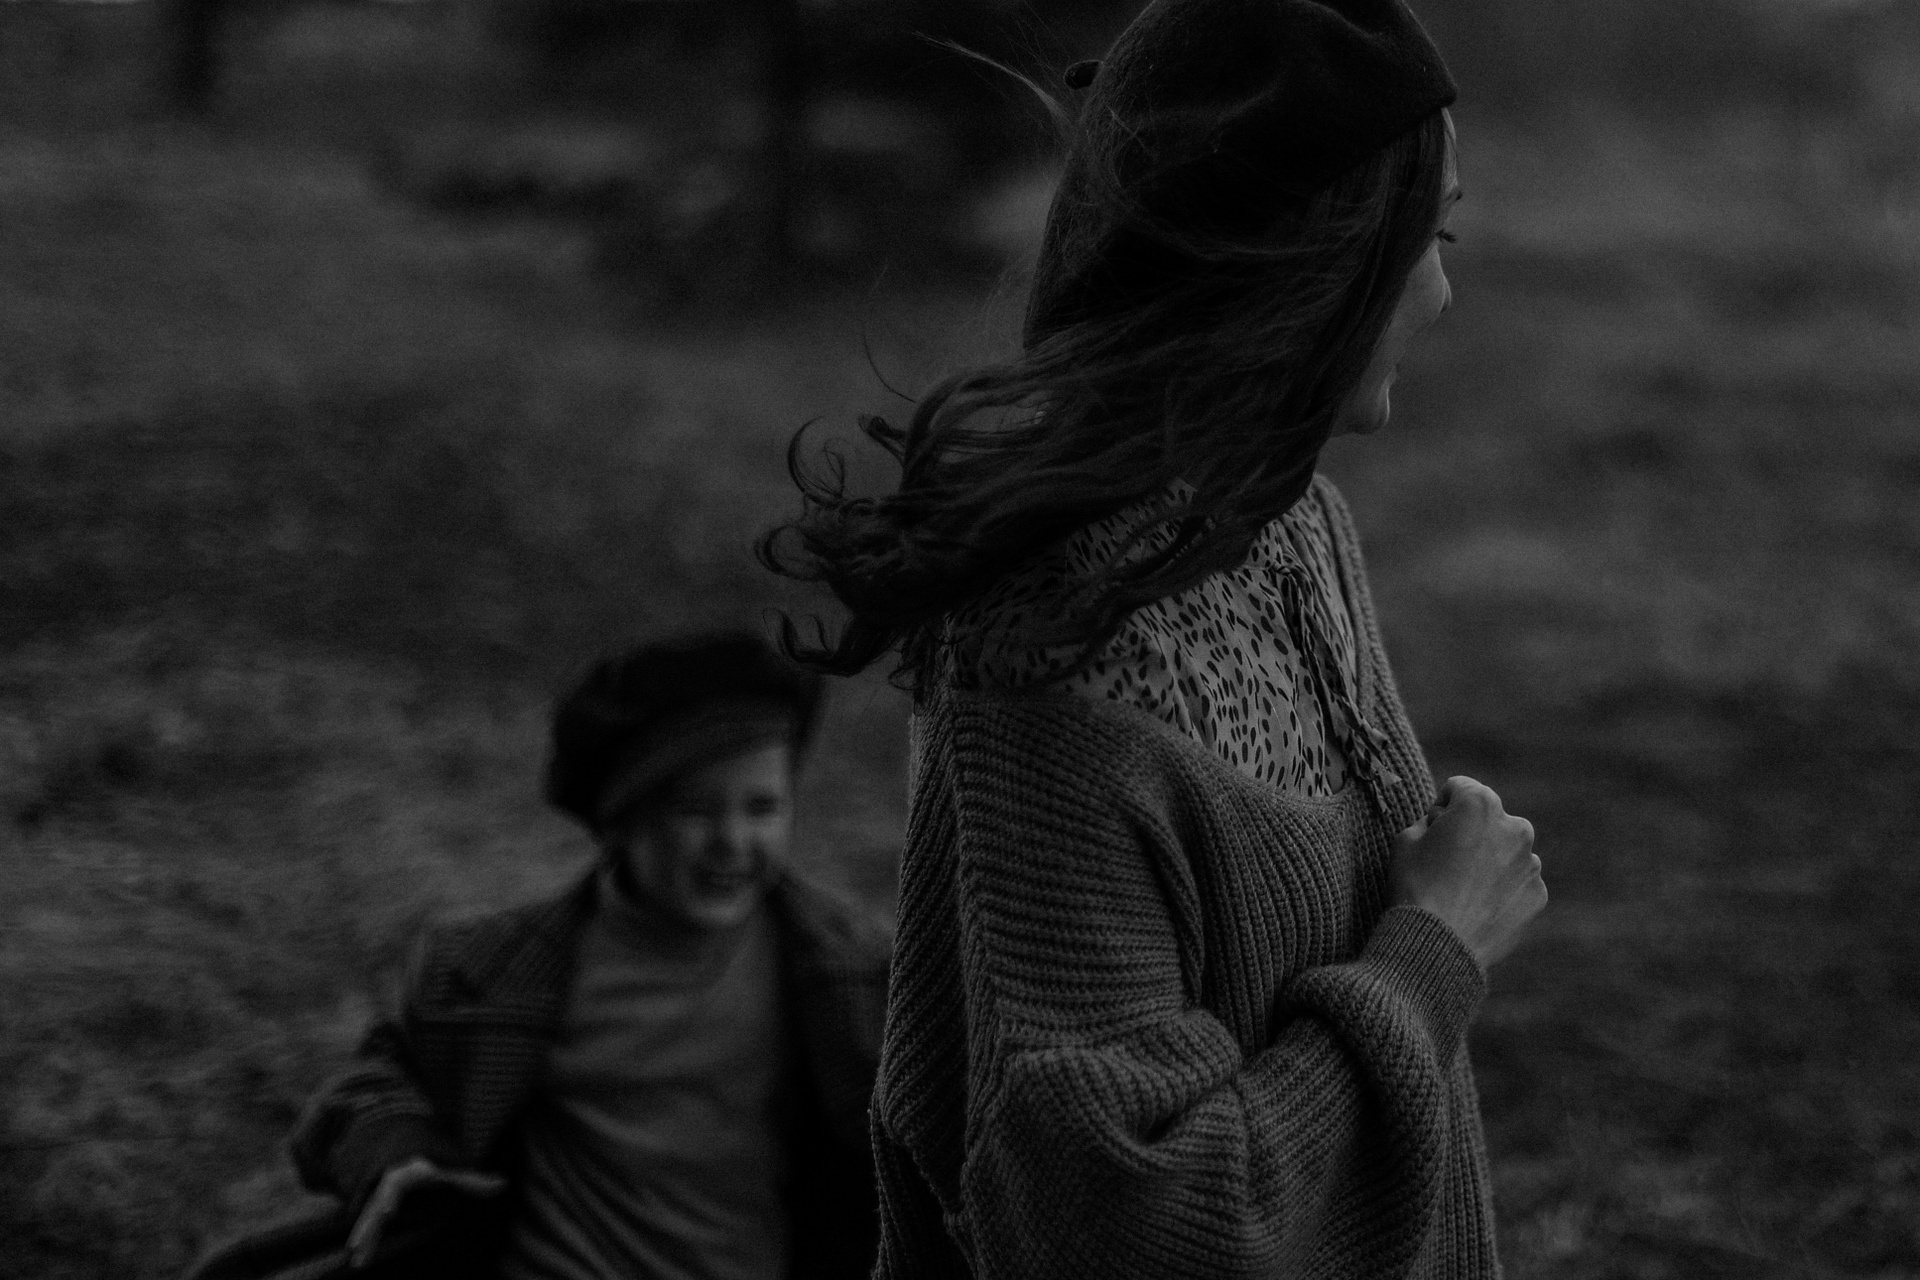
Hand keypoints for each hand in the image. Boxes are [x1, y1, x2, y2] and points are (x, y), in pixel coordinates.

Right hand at [346, 1157, 506, 1269]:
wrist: (407, 1158)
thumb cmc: (434, 1166)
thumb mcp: (454, 1172)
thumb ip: (475, 1180)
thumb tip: (503, 1184)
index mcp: (407, 1173)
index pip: (396, 1184)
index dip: (390, 1196)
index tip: (386, 1208)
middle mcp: (388, 1186)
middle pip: (376, 1205)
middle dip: (369, 1222)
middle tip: (360, 1240)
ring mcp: (379, 1199)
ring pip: (368, 1220)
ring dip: (363, 1238)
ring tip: (356, 1260)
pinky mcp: (375, 1212)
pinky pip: (368, 1228)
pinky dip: (363, 1242)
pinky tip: (358, 1261)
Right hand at [1387, 775, 1545, 968]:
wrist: (1437, 945)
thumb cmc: (1415, 886)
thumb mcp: (1405, 839)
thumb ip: (1430, 820)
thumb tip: (1444, 824)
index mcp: (1480, 804)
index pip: (1460, 789)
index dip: (1440, 809)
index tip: (1431, 832)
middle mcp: (1515, 827)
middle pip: (1490, 819)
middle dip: (1472, 832)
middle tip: (1447, 862)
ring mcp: (1531, 863)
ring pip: (1507, 851)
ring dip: (1490, 861)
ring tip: (1462, 890)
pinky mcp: (1538, 895)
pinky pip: (1517, 883)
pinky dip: (1502, 890)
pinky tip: (1477, 907)